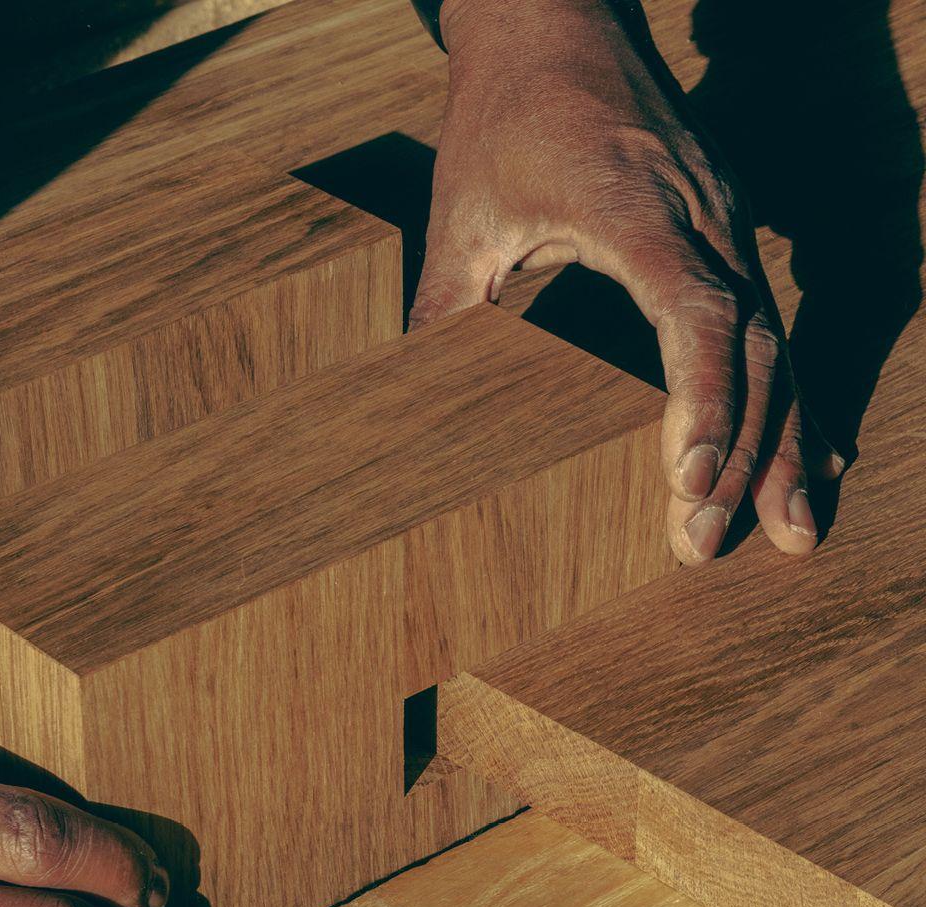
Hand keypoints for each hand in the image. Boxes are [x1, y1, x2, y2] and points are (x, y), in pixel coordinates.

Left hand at [412, 0, 843, 563]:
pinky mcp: (729, 236)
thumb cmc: (502, 118)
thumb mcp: (460, 215)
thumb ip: (446, 308)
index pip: (698, 316)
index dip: (703, 403)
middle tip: (713, 546)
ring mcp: (727, 225)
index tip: (686, 482)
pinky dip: (787, 403)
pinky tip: (807, 465)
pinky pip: (774, 330)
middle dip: (743, 454)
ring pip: (777, 346)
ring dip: (781, 445)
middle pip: (752, 349)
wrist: (555, 19)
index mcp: (638, 210)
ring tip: (789, 537)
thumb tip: (406, 405)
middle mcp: (704, 219)